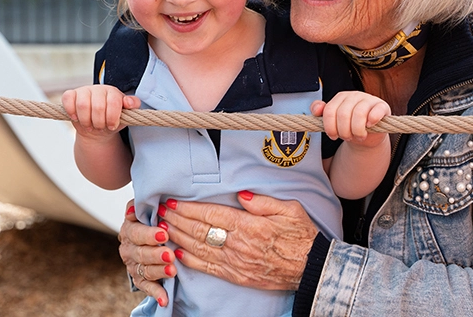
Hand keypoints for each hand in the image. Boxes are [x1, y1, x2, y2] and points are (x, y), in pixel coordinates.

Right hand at [62, 84, 139, 140]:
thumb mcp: (126, 115)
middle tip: (100, 127)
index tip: (112, 126)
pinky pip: (68, 99)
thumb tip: (129, 102)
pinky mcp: (71, 95)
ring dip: (86, 121)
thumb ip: (133, 106)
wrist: (97, 126)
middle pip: (98, 106)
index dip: (112, 117)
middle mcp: (98, 88)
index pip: (113, 102)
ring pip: (82, 105)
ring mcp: (84, 90)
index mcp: (113, 92)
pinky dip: (71, 111)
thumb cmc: (112, 119)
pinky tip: (76, 118)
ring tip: (90, 125)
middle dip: (99, 122)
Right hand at [119, 200, 176, 307]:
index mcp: (129, 229)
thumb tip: (133, 207)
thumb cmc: (153, 218)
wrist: (150, 235)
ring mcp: (133, 265)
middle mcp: (128, 248)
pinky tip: (165, 299)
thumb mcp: (147, 208)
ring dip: (158, 272)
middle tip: (169, 254)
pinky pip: (147, 287)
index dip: (148, 234)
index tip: (163, 234)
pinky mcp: (140, 279)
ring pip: (144, 270)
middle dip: (155, 254)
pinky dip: (156, 294)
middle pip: (140, 253)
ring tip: (172, 271)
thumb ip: (142, 205)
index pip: (135, 232)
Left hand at [158, 191, 317, 290]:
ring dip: (178, 238)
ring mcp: (237, 263)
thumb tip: (240, 195)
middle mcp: (240, 245)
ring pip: (200, 249)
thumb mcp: (289, 209)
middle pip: (200, 231)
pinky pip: (209, 268)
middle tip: (161, 212)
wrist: (312, 267)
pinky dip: (191, 261)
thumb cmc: (302, 235)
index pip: (212, 215)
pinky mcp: (238, 276)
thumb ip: (262, 201)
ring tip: (163, 228)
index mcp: (251, 225)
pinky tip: (178, 253)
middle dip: (177, 220)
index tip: (174, 202)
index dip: (189, 209)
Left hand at [311, 91, 389, 146]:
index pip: (329, 111)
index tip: (333, 136)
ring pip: (358, 114)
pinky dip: (372, 121)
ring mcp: (369, 99)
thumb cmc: (350, 126)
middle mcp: (354, 96)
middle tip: (348, 137)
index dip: (330, 127)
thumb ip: (321, 113)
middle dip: (344, 132)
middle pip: (343, 114)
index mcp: (340, 97)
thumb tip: (317, 110)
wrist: (369, 134)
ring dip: (357, 131)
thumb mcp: (334, 121)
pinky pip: (376, 111)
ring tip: (358, 136)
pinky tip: (369, 126)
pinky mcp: (382, 106)